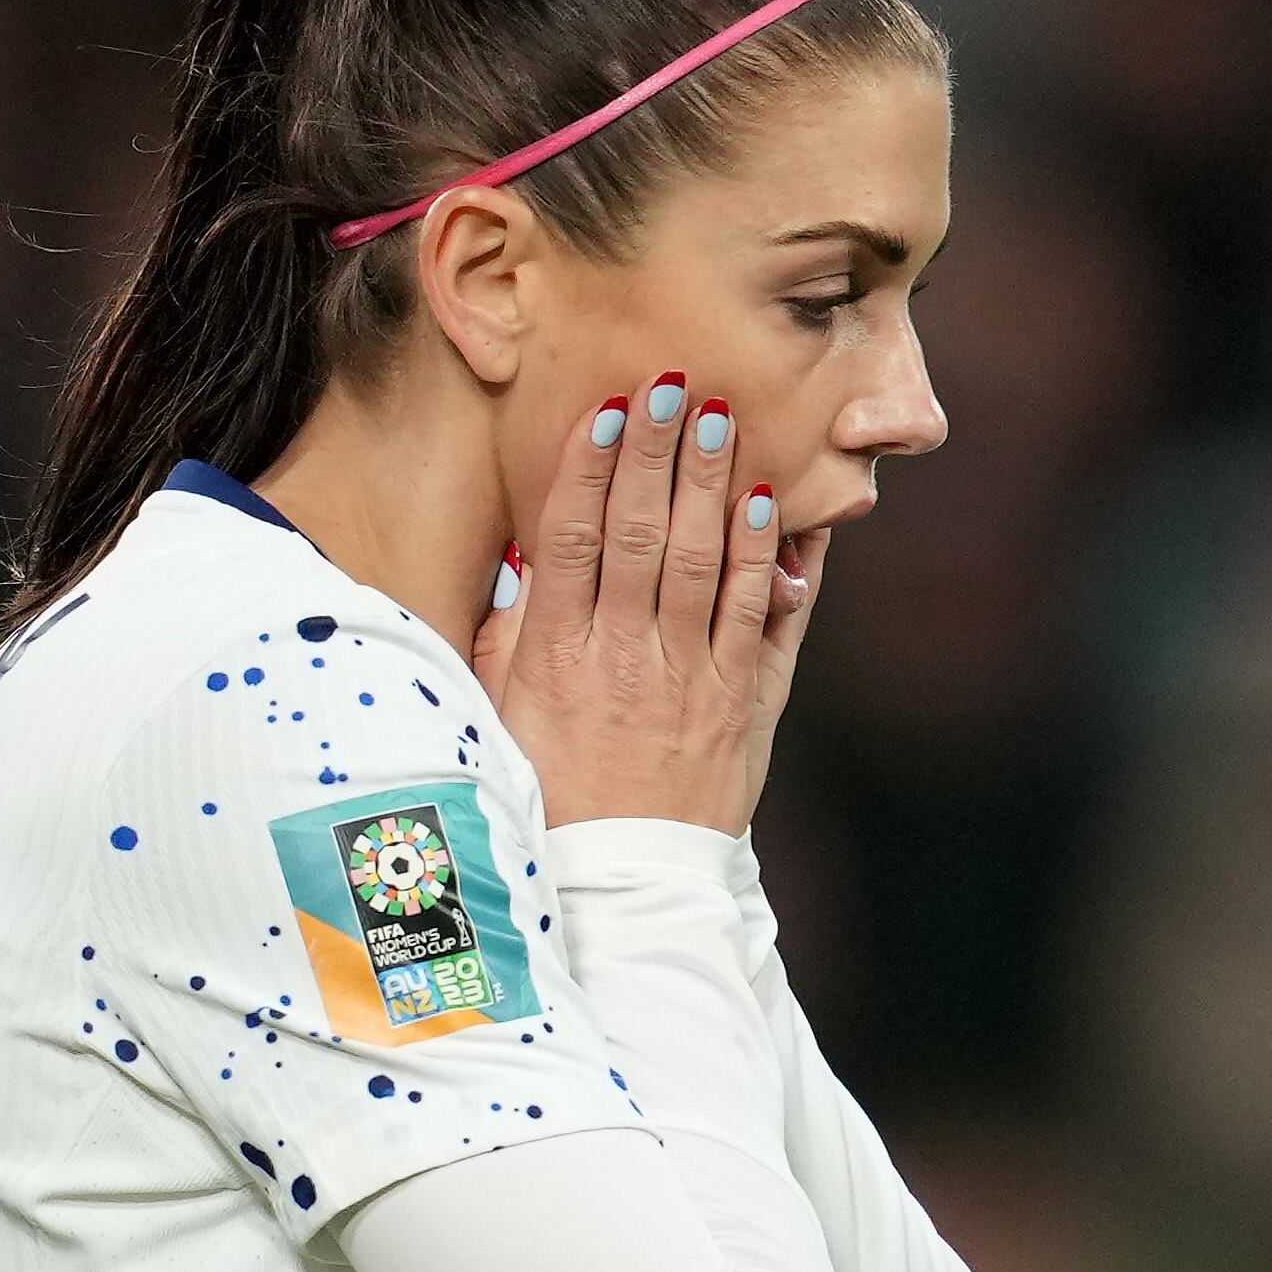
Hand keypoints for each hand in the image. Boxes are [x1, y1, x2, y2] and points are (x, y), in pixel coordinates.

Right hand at [471, 370, 813, 835]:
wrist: (622, 887)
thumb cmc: (549, 797)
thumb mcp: (498, 720)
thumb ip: (505, 638)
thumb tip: (517, 560)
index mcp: (554, 660)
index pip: (570, 540)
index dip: (587, 469)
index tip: (601, 411)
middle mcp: (624, 660)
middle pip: (641, 533)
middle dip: (655, 452)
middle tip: (668, 384)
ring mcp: (692, 679)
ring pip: (707, 562)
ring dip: (714, 483)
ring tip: (720, 418)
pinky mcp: (746, 704)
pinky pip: (763, 619)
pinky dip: (771, 559)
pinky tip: (772, 507)